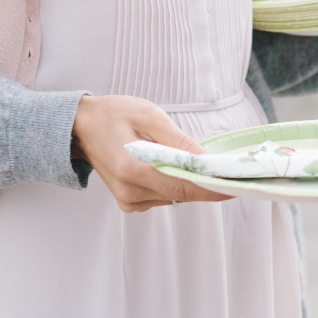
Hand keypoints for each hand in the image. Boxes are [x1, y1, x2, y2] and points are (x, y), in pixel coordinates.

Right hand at [72, 94, 232, 211]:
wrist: (81, 127)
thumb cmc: (114, 114)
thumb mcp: (149, 116)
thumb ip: (178, 141)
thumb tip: (207, 159)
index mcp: (132, 169)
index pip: (182, 186)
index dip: (212, 189)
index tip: (237, 186)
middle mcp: (129, 191)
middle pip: (181, 195)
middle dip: (209, 186)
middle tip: (235, 176)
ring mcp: (128, 200)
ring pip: (175, 197)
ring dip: (193, 184)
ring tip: (210, 168)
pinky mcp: (130, 202)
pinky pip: (164, 197)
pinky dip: (177, 184)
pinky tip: (181, 169)